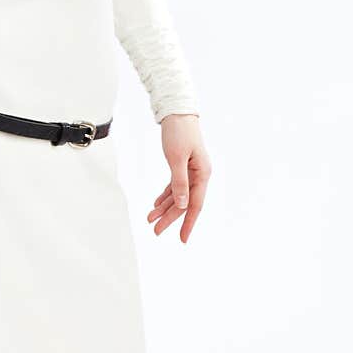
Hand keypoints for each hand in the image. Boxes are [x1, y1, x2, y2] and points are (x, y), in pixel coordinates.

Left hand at [147, 114, 211, 243]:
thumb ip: (180, 182)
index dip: (188, 223)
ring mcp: (191, 170)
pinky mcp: (182, 166)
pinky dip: (166, 195)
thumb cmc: (179, 132)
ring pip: (178, 195)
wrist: (177, 112)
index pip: (195, 204)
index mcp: (202, 174)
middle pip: (185, 202)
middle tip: (155, 231)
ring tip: (150, 219)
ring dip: (165, 207)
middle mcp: (199, 174)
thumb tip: (183, 205)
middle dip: (170, 217)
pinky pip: (175, 186)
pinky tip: (157, 205)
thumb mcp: (176, 158)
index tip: (182, 239)